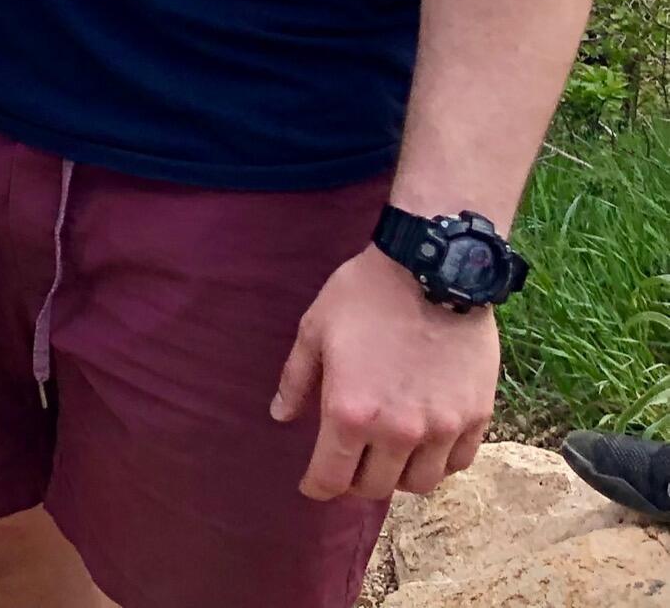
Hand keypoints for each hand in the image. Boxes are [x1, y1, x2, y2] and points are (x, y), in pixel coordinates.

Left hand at [271, 245, 496, 499]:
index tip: (312, 486)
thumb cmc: (364, 295)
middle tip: (348, 464)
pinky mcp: (476, 417)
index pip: (330, 477)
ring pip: (420, 484)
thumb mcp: (315, 330)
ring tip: (387, 456)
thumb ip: (296, 380)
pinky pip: (458, 463)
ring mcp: (441, 428)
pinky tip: (426, 444)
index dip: (317, 487)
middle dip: (355, 482)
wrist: (431, 269)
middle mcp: (397, 431)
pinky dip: (440, 463)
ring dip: (398, 476)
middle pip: (375, 487)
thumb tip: (280, 416)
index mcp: (350, 412)